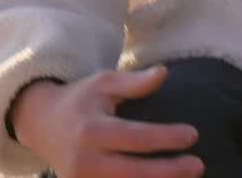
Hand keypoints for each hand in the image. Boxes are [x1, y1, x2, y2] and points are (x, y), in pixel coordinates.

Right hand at [10, 65, 203, 176]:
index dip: (166, 138)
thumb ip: (134, 82)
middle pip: (133, 172)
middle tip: (199, 166)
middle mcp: (85, 162)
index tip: (193, 134)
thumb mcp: (104, 82)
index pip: (136, 137)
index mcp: (92, 130)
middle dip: (168, 172)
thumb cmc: (82, 99)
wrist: (42, 124)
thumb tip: (164, 73)